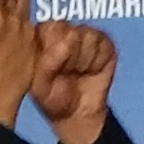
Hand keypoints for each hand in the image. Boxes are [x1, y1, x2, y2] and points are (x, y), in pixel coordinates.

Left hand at [30, 20, 116, 143]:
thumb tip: (67, 41)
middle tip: (66, 72)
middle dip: (69, 56)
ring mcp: (83, 32)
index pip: (47, 29)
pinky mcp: (103, 40)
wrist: (78, 114)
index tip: (51, 70)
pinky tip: (91, 70)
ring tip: (78, 73)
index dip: (52, 51)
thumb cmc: (53, 98)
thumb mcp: (41, 86)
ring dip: (83, 61)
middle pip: (69, 30)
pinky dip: (97, 62)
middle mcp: (61, 29)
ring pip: (87, 38)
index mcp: (40, 36)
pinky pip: (103, 45)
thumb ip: (47, 63)